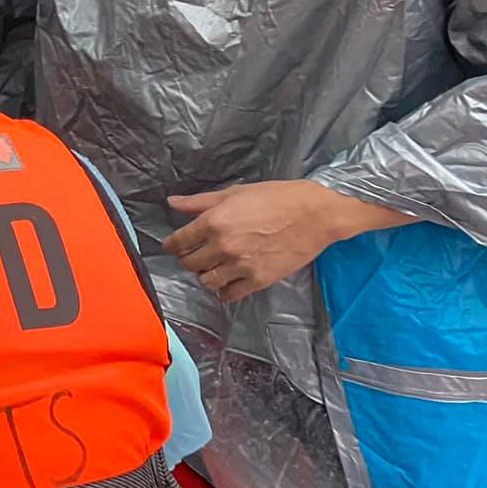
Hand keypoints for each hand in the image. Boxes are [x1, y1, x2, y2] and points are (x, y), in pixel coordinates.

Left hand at [164, 180, 410, 302]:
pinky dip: (224, 291)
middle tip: (194, 254)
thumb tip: (172, 202)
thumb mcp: (235, 193)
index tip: (171, 246)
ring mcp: (241, 266)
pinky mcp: (259, 280)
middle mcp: (223, 246)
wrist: (315, 214)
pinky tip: (227, 282)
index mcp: (214, 221)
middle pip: (190, 263)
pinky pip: (230, 294)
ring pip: (206, 281)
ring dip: (205, 275)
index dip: (171, 245)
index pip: (179, 241)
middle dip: (188, 259)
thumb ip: (200, 202)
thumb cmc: (276, 198)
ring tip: (212, 267)